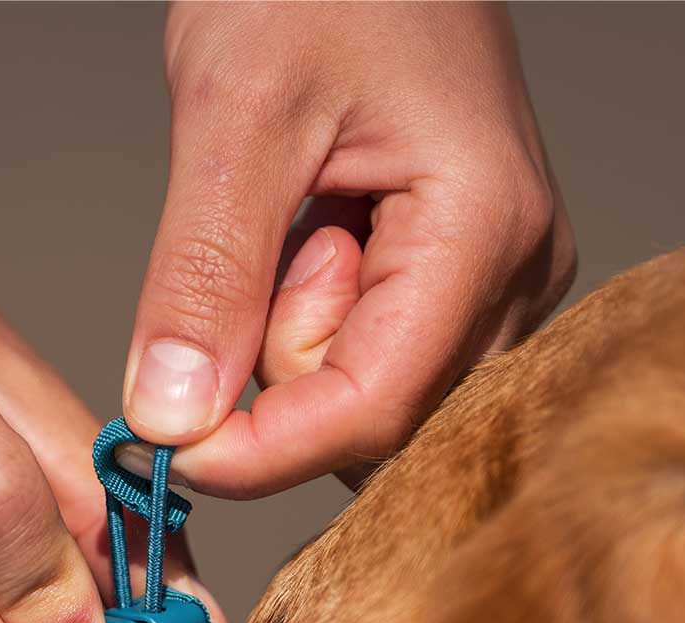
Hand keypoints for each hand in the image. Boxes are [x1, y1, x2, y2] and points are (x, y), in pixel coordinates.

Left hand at [124, 1, 575, 495]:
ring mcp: (498, 278)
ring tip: (298, 217)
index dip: (262, 450)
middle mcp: (517, 273)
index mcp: (483, 230)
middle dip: (285, 370)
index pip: (373, 410)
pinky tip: (314, 231)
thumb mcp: (235, 111)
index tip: (167, 444)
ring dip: (297, 341)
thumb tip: (174, 420)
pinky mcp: (463, 276)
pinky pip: (374, 354)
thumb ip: (206, 274)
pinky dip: (312, 319)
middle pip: (379, 420)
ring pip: (373, 397)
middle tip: (267, 243)